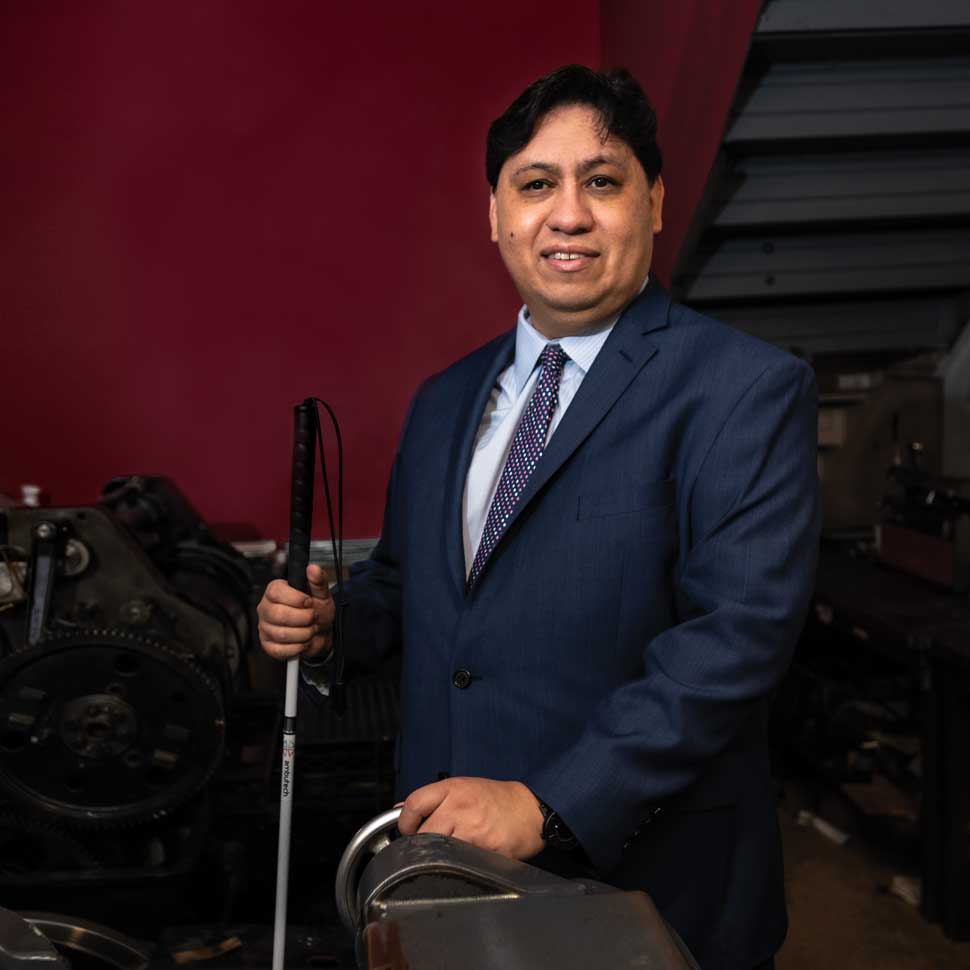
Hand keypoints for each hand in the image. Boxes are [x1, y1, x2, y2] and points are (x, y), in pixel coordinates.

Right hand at [257, 563, 333, 660]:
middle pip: (279, 615)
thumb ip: (318, 581)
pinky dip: (298, 647)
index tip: (309, 602)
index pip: (276, 592)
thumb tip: (313, 568)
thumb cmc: (317, 610)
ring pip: (281, 634)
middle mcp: (265, 608)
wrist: (321, 632)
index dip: (296, 598)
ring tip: (310, 629)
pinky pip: (280, 650)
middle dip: (304, 618)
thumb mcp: (322, 594)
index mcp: (275, 591)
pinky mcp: (267, 645)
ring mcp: (264, 628)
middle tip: (313, 618)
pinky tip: (303, 641)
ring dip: (304, 634)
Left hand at [397, 777, 543, 859]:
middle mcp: (460, 807)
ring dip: (439, 857)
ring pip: (439, 852)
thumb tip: (401, 809)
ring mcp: (473, 830)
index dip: (406, 822)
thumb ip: (434, 800)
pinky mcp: (485, 851)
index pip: (415, 803)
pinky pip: (461, 864)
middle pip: (424, 834)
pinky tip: (467, 860)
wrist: (531, 810)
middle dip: (423, 845)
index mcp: (453, 789)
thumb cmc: (496, 800)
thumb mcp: (463, 788)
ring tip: (449, 854)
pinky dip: (459, 866)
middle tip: (429, 847)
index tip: (409, 831)